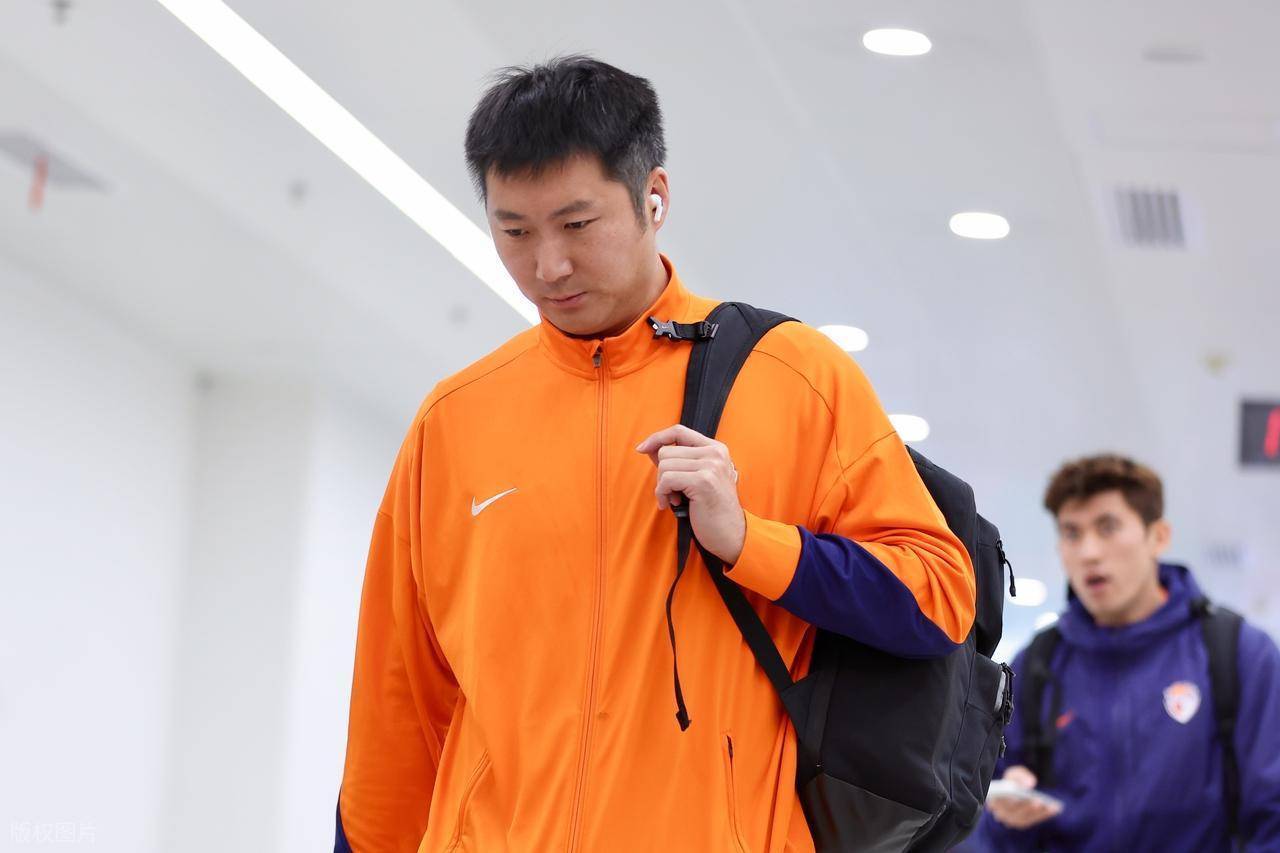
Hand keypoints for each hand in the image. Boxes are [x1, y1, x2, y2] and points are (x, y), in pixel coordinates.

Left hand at [635, 424, 745, 564]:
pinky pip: (666, 480)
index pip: (679, 431)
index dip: (657, 437)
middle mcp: (715, 453)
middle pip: (667, 451)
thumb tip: (650, 448)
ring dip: (662, 486)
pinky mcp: (703, 481)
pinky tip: (673, 504)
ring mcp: (710, 466)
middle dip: (661, 473)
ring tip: (674, 499)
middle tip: (672, 492)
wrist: (731, 535)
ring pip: (664, 465)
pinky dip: (662, 494)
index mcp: (716, 449)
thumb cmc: (711, 510)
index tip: (642, 448)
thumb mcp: (696, 478)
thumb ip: (677, 461)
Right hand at [987, 766, 1061, 829]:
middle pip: (1013, 812)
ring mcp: (1011, 820)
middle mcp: (1000, 813)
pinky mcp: (1022, 823)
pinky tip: (1055, 808)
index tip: (1014, 797)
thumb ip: (1020, 775)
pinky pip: (1034, 819)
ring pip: (1025, 818)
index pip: (998, 802)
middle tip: (1037, 802)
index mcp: (993, 800)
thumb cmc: (1012, 782)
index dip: (1006, 800)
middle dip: (1026, 807)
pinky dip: (1044, 814)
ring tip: (1050, 806)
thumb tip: (1030, 784)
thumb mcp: (1014, 774)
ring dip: (1038, 812)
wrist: (1014, 791)